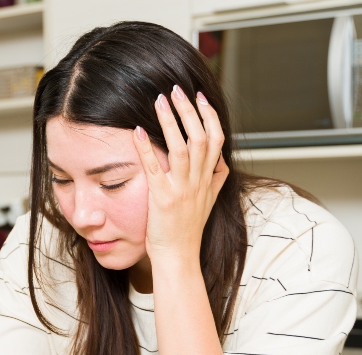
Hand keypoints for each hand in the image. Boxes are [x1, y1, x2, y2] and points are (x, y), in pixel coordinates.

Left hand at [131, 85, 228, 264]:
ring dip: (170, 121)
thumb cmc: (189, 230)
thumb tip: (222, 160)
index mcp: (210, 179)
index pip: (216, 139)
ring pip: (181, 148)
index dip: (209, 115)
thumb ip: (216, 179)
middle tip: (176, 90)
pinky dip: (147, 148)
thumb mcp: (210, 201)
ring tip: (159, 100)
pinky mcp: (162, 199)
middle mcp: (199, 181)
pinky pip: (155, 169)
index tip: (199, 97)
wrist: (180, 257)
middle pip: (200, 137)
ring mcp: (182, 190)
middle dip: (188, 111)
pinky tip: (139, 131)